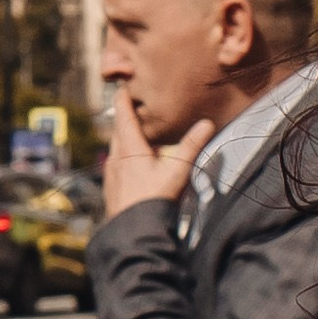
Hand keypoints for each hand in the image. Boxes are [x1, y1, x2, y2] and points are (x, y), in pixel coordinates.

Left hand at [102, 85, 212, 216]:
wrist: (133, 232)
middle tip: (131, 107)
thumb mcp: (177, 172)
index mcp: (130, 147)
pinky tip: (131, 165)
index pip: (123, 115)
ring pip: (116, 148)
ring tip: (134, 134)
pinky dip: (122, 157)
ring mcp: (111, 173)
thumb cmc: (154, 200)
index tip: (122, 86)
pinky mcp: (111, 187)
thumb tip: (206, 123)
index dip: (123, 99)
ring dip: (124, 139)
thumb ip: (191, 146)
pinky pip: (115, 164)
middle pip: (118, 130)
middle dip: (124, 117)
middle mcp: (116, 156)